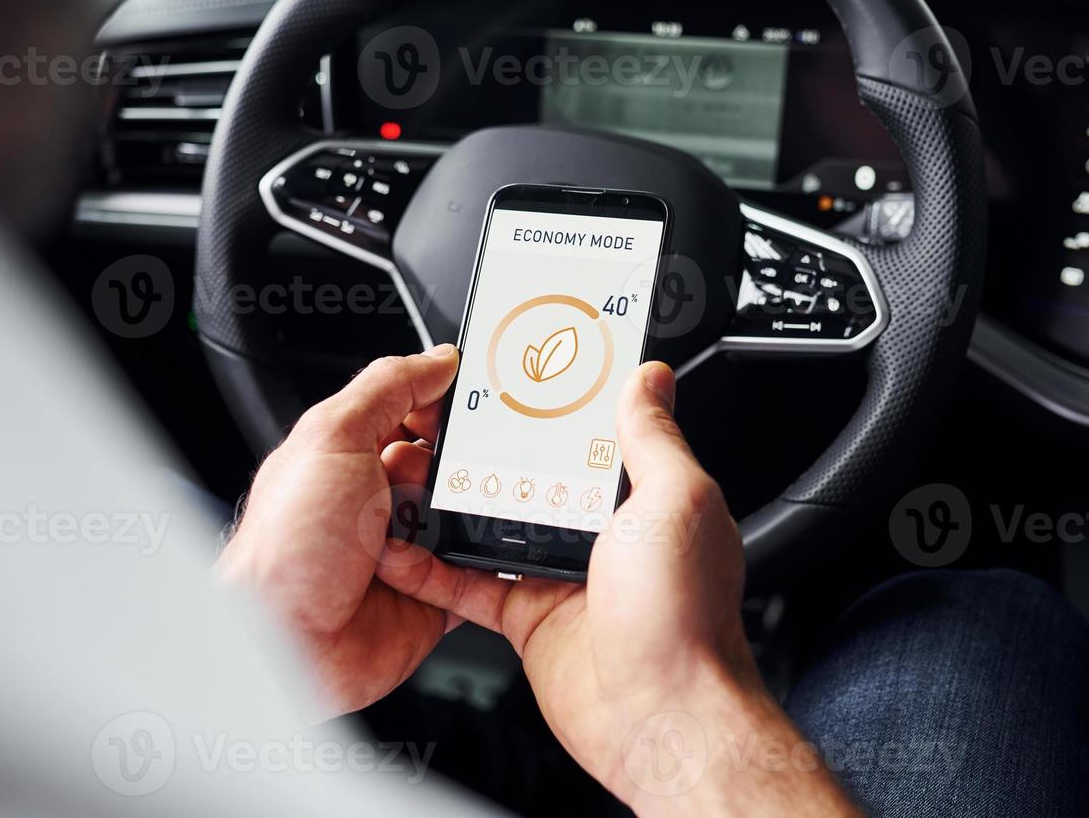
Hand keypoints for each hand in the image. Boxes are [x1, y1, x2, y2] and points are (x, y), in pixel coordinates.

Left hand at [217, 343, 466, 716]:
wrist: (286, 647)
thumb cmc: (285, 549)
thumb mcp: (332, 437)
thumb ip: (388, 387)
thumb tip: (438, 357)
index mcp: (351, 455)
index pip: (416, 411)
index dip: (444, 406)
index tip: (471, 403)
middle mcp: (379, 500)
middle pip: (451, 464)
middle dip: (458, 470)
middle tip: (433, 482)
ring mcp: (408, 550)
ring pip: (472, 516)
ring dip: (465, 522)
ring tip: (427, 535)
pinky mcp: (433, 597)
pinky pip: (481, 574)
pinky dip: (483, 569)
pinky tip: (459, 565)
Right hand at [377, 363, 858, 814]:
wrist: (660, 718)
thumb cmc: (684, 618)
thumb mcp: (676, 500)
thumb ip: (653, 437)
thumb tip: (650, 378)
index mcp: (644, 497)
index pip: (595, 434)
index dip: (560, 403)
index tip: (522, 370)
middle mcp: (603, 534)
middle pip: (534, 475)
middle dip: (492, 450)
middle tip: (447, 419)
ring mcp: (562, 574)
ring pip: (494, 525)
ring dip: (454, 503)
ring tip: (412, 469)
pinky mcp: (527, 615)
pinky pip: (469, 583)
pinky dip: (432, 568)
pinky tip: (403, 547)